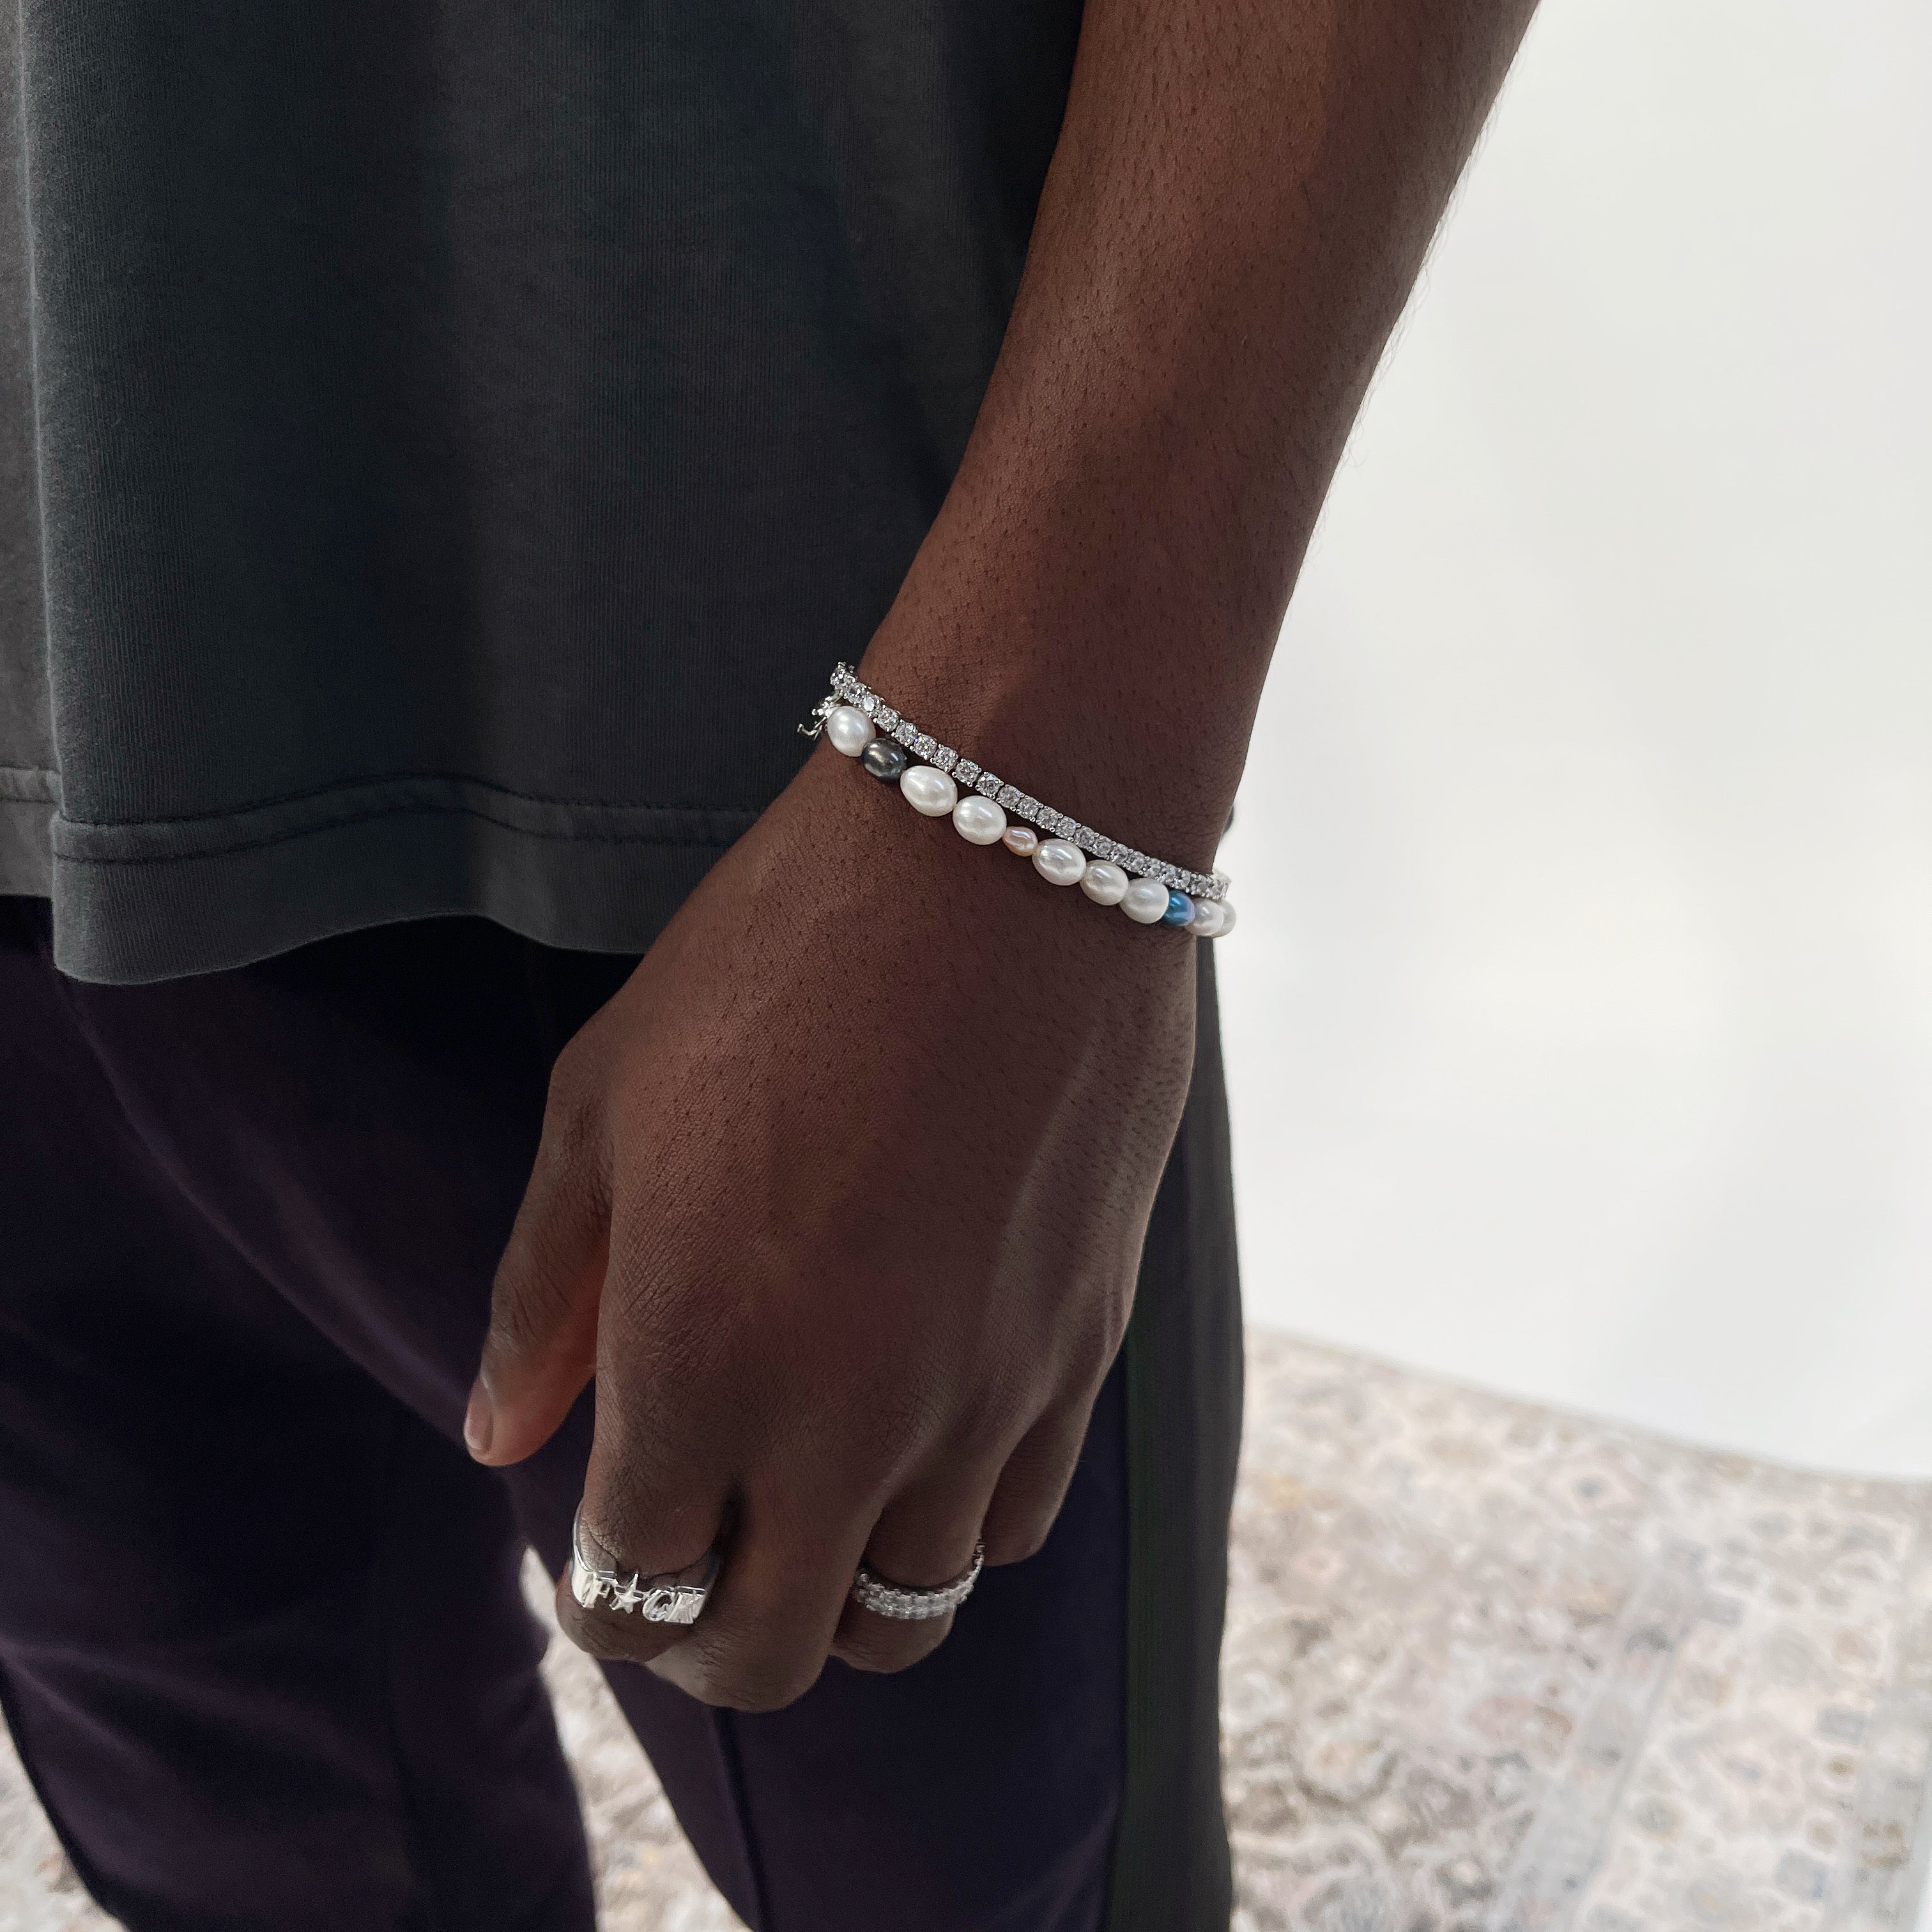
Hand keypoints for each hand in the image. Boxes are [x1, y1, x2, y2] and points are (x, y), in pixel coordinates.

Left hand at [465, 741, 1197, 1707]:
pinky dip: (949, 1516)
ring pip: (907, 1613)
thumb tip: (497, 1441)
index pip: (631, 1592)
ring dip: (837, 1583)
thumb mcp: (604, 1106)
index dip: (600, 1592)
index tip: (601, 1540)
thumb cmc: (773, 960)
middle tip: (693, 1557)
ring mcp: (984, 1399)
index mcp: (699, 1363)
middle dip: (706, 1638)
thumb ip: (545, 1297)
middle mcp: (847, 1420)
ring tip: (809, 1490)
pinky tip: (919, 1422)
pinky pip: (1013, 1523)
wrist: (1002, 858)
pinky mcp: (1084, 1352)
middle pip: (771, 1657)